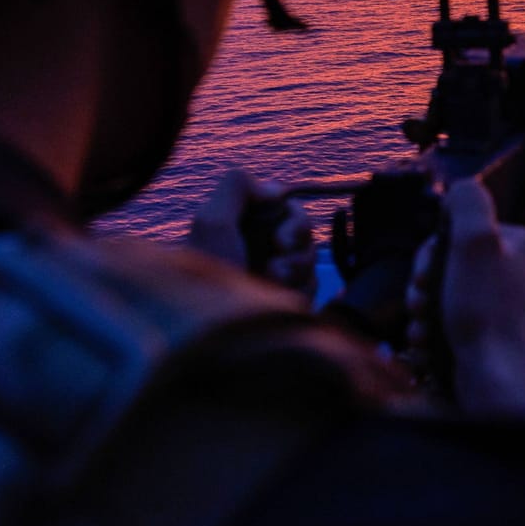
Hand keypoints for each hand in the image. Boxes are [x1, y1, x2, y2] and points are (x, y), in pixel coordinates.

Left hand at [187, 170, 318, 298]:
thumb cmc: (213, 278)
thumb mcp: (212, 222)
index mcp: (238, 229)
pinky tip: (280, 298)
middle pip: (301, 228)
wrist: (222, 338)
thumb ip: (237, 187)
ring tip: (274, 278)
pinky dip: (300, 287)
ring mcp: (273, 278)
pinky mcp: (287, 303)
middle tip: (280, 247)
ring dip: (297, 263)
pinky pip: (311, 283)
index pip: (280, 206)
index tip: (279, 217)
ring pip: (309, 255)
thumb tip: (274, 190)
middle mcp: (256, 251)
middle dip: (296, 235)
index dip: (288, 212)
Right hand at [406, 180, 524, 412]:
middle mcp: (524, 273)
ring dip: (427, 311)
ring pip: (452, 294)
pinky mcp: (498, 336)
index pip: (464, 230)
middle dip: (427, 284)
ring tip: (425, 328)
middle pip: (455, 263)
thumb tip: (461, 185)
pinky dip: (438, 332)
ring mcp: (512, 307)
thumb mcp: (474, 241)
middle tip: (421, 302)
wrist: (497, 382)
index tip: (424, 273)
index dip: (433, 250)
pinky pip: (458, 323)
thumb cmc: (488, 316)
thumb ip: (468, 203)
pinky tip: (431, 344)